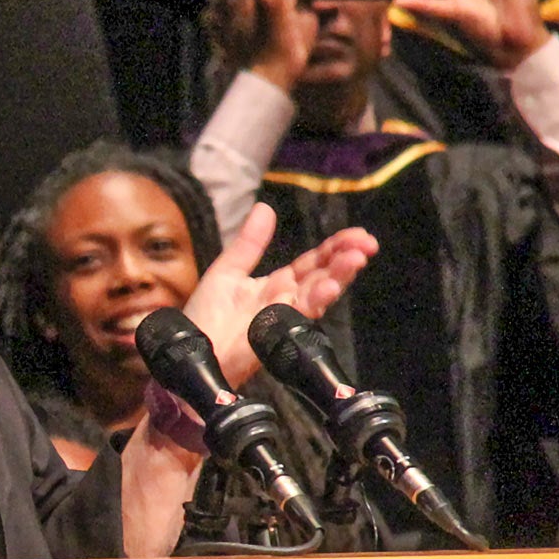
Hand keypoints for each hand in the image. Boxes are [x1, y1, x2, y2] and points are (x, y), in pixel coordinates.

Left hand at [180, 202, 376, 385]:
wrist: (191, 350)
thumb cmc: (205, 317)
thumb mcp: (228, 270)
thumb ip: (250, 243)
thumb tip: (264, 208)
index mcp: (277, 284)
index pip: (313, 262)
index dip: (334, 248)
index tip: (356, 235)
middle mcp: (287, 300)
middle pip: (324, 275)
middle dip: (346, 259)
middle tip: (367, 243)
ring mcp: (286, 316)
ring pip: (320, 293)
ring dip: (340, 276)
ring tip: (357, 259)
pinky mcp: (278, 332)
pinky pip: (302, 314)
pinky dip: (317, 300)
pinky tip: (329, 286)